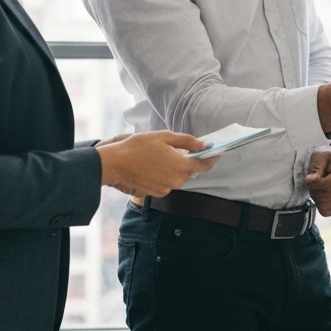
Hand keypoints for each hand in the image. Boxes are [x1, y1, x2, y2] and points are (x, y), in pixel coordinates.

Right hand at [97, 130, 216, 198]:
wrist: (115, 164)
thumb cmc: (138, 146)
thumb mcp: (164, 137)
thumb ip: (187, 141)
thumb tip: (204, 145)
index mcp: (181, 166)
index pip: (204, 165)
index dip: (211, 159)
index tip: (215, 153)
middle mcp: (176, 180)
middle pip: (189, 171)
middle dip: (186, 160)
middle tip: (174, 148)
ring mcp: (166, 188)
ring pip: (177, 177)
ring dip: (173, 167)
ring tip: (158, 156)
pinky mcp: (156, 193)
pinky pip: (166, 182)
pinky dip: (163, 174)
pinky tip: (152, 165)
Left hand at [305, 146, 330, 215]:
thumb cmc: (327, 157)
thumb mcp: (319, 156)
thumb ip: (315, 168)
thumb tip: (310, 181)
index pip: (326, 186)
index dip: (312, 184)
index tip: (308, 178)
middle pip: (324, 198)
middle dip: (314, 191)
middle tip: (313, 182)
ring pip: (324, 206)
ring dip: (316, 198)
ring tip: (318, 187)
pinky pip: (327, 212)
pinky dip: (321, 205)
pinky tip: (323, 194)